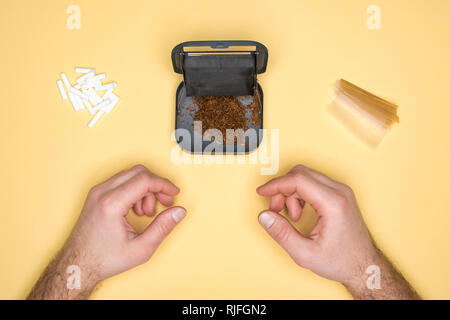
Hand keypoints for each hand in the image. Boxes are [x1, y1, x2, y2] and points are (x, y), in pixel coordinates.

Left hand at [28, 165, 185, 298]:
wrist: (77, 264)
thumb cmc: (103, 259)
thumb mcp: (140, 249)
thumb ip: (162, 228)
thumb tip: (179, 212)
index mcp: (111, 204)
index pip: (144, 180)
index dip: (164, 184)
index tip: (174, 193)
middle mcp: (102, 193)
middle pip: (138, 172)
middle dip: (156, 185)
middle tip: (165, 203)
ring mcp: (97, 191)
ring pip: (131, 175)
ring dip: (145, 190)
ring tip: (147, 212)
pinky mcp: (97, 194)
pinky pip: (122, 181)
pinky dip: (135, 191)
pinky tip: (137, 209)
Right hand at [256, 165, 418, 298]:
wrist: (365, 266)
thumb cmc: (342, 261)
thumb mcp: (306, 254)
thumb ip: (282, 234)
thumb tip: (265, 216)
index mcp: (333, 203)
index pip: (298, 179)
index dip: (276, 184)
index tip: (262, 192)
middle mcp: (339, 192)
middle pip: (301, 174)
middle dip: (282, 189)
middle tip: (275, 210)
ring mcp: (341, 191)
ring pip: (306, 177)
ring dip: (291, 193)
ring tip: (292, 217)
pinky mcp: (339, 195)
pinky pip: (313, 183)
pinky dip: (300, 194)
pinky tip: (299, 212)